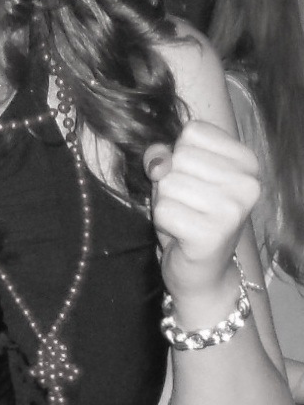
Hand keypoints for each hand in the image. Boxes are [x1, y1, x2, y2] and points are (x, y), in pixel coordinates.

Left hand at [144, 120, 259, 306]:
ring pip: (168, 184)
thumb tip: (157, 162)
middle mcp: (247, 183)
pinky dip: (163, 223)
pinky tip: (181, 235)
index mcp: (247, 161)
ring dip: (166, 204)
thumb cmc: (191, 217)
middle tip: (187, 206)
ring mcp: (233, 209)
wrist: (203, 272)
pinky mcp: (213, 233)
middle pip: (178, 157)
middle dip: (170, 183)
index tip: (194, 183)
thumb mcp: (178, 176)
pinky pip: (164, 210)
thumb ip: (163, 155)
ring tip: (185, 220)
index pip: (193, 132)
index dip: (179, 157)